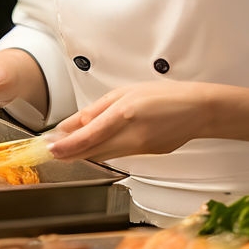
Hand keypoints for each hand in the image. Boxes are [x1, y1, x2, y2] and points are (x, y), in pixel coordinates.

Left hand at [47, 82, 215, 161]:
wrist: (198, 110)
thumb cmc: (163, 96)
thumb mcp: (125, 93)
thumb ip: (97, 109)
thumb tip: (74, 122)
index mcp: (125, 114)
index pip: (89, 135)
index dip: (67, 145)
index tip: (51, 148)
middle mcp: (132, 135)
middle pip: (93, 151)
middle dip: (70, 153)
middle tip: (51, 152)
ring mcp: (141, 148)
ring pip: (104, 155)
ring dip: (84, 154)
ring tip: (65, 151)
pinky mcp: (147, 155)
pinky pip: (118, 155)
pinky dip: (102, 152)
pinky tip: (93, 148)